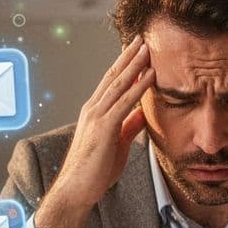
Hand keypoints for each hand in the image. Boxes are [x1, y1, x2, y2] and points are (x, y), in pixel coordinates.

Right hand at [36, 36, 153, 227]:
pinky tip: (150, 75)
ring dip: (135, 64)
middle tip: (142, 38)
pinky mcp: (104, 127)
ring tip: (148, 47)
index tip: (136, 50)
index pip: (111, 82)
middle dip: (128, 56)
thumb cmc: (96, 170)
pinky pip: (125, 102)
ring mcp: (97, 116)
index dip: (124, 65)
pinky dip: (139, 86)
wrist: (77, 189)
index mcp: (95, 112)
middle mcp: (93, 109)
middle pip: (113, 76)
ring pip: (119, 84)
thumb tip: (144, 113)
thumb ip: (130, 126)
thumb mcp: (118, 143)